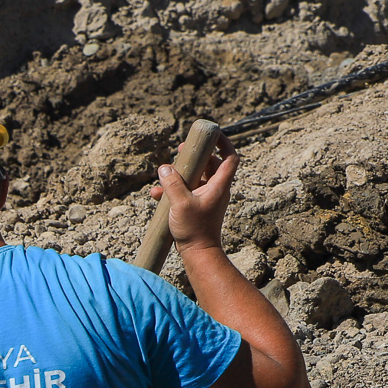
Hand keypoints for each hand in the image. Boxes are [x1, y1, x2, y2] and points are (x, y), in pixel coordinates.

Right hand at [149, 135, 238, 256]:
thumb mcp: (180, 204)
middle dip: (196, 156)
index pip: (230, 157)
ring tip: (164, 171)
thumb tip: (164, 168)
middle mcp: (216, 189)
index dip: (224, 143)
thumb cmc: (194, 229)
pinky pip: (187, 192)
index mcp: (219, 185)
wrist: (198, 253)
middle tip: (182, 149)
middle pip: (211, 164)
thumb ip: (171, 183)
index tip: (212, 134)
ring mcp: (207, 198)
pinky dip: (174, 190)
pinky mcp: (197, 207)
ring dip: (181, 174)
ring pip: (196, 178)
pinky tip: (157, 194)